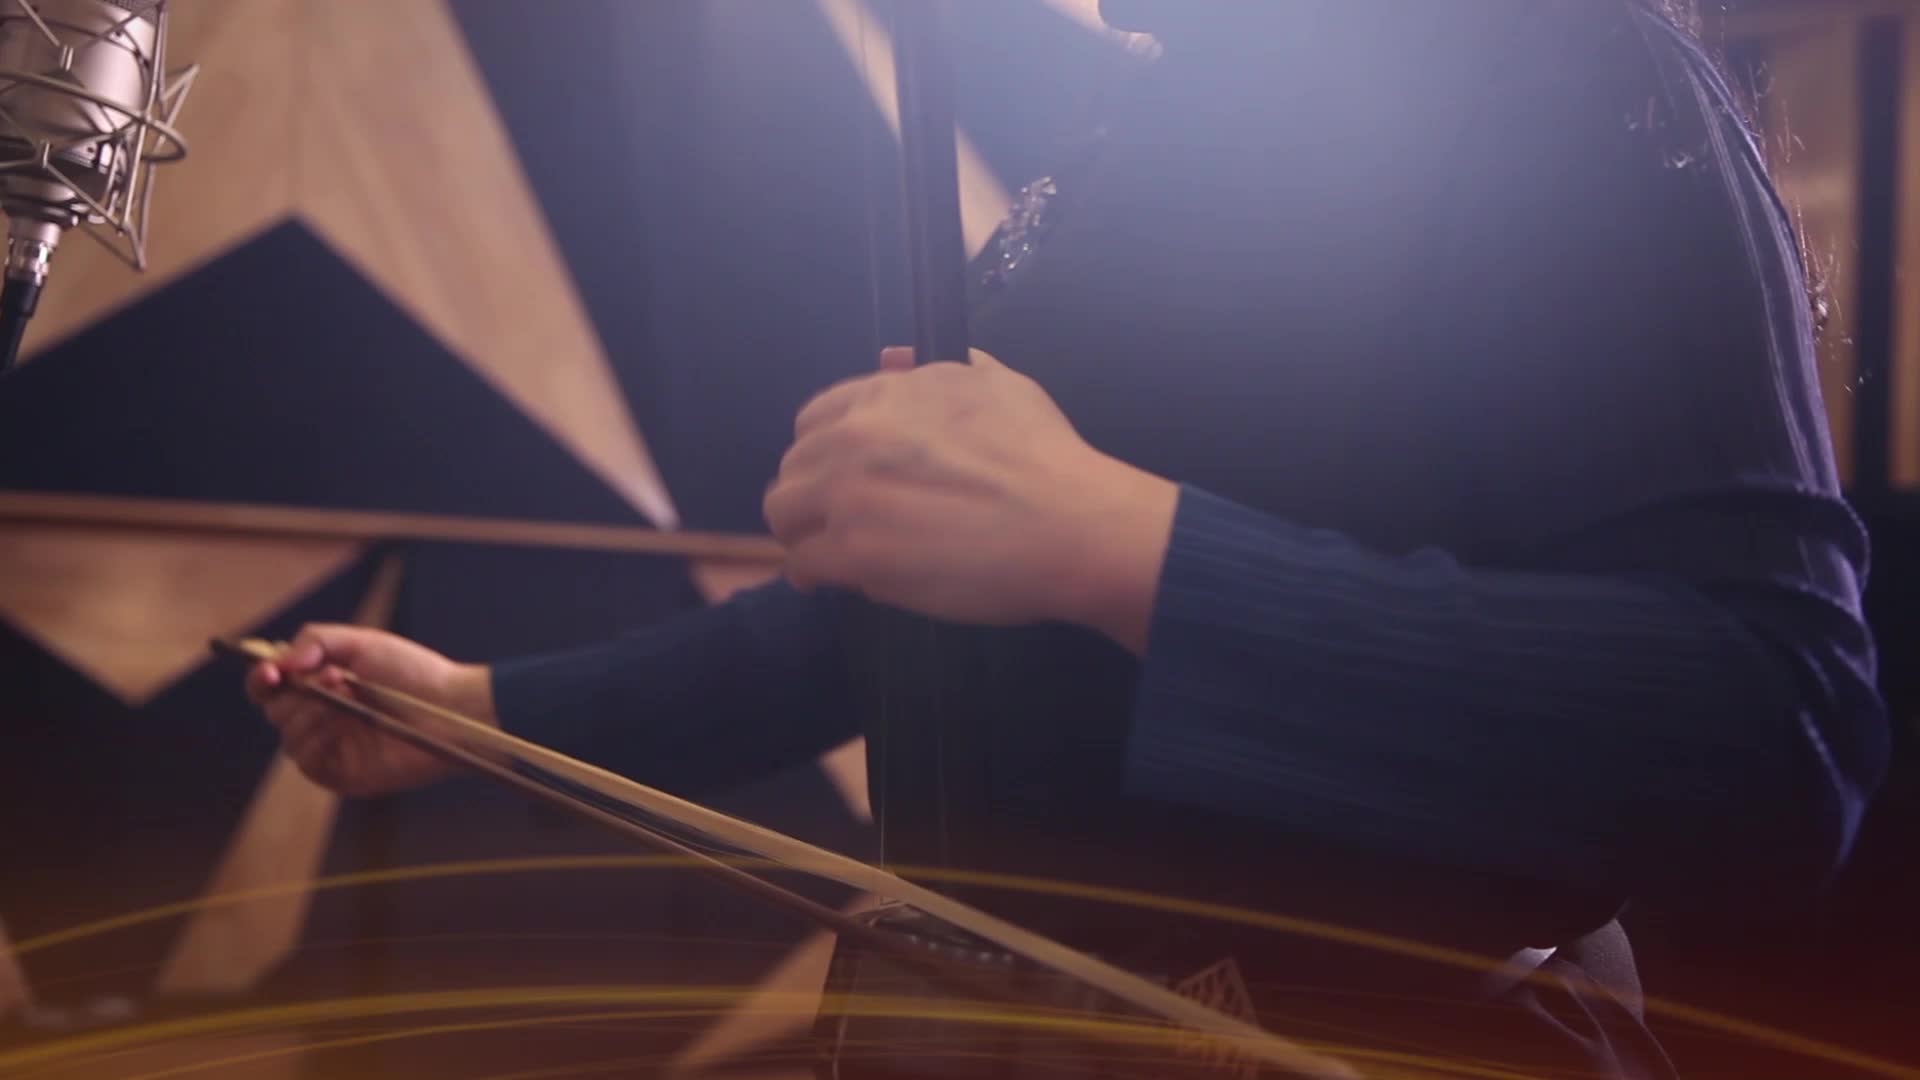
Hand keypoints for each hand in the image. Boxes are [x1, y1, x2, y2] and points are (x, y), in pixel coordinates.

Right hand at [246, 625, 495, 795]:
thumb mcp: (363, 643)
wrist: (451, 707)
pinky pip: (308, 762)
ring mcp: (332, 748)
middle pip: (276, 711)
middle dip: (296, 692)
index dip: (262, 678)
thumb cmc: (414, 674)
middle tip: (333, 678)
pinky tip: (340, 724)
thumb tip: (280, 662)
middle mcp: (322, 718)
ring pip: (288, 737)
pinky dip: (316, 740)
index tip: (270, 671)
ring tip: (347, 695)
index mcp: (322, 686)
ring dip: (309, 713)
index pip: (273, 686)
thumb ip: (316, 640)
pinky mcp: (343, 773)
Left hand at [764, 348, 1177, 650]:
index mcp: (885, 395)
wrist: (1070, 524)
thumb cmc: (1045, 457)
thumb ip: (940, 369)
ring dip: (803, 531)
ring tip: (829, 552)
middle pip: (793, 466)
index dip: (826, 452)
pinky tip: (831, 582)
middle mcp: (856, 436)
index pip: (814, 418)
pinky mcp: (854, 553)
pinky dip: (814, 574)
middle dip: (810, 493)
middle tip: (838, 521)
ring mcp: (849, 495)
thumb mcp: (1000, 384)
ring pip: (784, 513)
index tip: (844, 476)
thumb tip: (892, 358)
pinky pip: (803, 564)